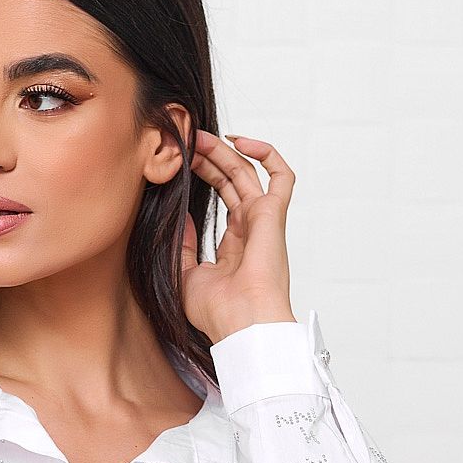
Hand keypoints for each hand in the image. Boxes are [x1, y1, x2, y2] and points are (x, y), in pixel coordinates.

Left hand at [181, 129, 296, 343]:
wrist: (241, 325)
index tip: (181, 165)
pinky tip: (240, 141)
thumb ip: (184, 245)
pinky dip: (267, 154)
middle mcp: (251, 230)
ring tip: (199, 137)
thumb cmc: (217, 312)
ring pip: (248, 173)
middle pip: (231, 182)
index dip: (203, 179)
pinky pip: (281, 176)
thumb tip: (180, 217)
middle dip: (209, 159)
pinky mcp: (273, 215)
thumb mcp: (185, 275)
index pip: (221, 201)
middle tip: (187, 143)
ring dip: (224, 152)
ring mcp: (263, 221)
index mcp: (235, 246)